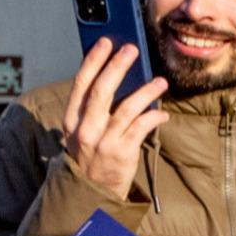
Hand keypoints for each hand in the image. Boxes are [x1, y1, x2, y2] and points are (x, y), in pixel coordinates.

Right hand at [61, 38, 169, 200]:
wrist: (91, 193)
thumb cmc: (91, 155)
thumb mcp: (82, 131)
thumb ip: (93, 107)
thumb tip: (113, 74)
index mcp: (72, 120)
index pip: (81, 84)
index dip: (93, 60)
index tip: (105, 41)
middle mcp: (85, 129)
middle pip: (102, 91)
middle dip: (117, 66)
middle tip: (132, 49)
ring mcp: (103, 142)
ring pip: (126, 109)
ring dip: (146, 92)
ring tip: (160, 81)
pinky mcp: (122, 154)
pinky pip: (141, 128)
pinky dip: (154, 118)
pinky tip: (163, 113)